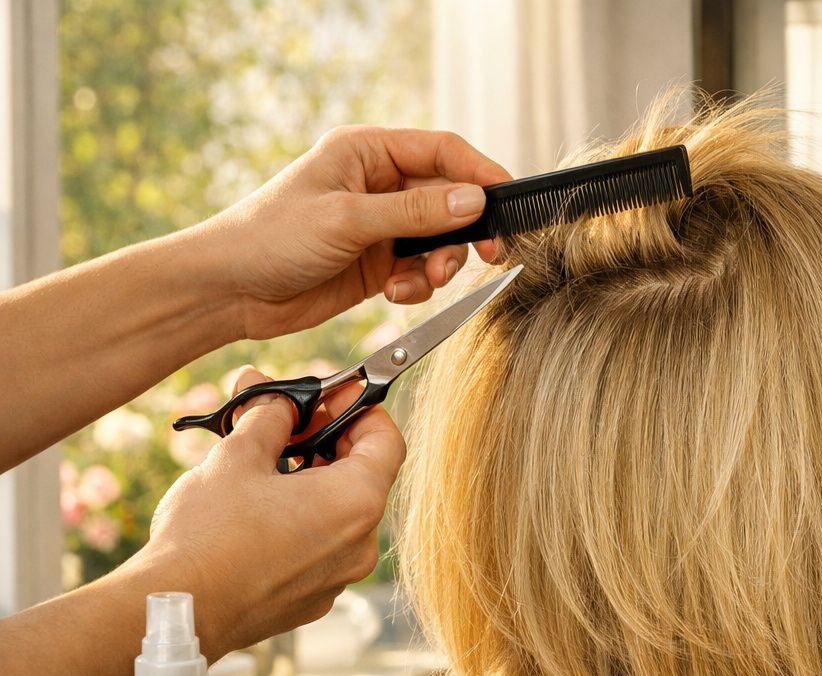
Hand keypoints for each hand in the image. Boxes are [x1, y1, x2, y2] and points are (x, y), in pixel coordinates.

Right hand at [128, 368, 406, 660]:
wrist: (177, 611)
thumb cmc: (208, 534)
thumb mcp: (238, 456)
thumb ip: (268, 417)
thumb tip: (276, 396)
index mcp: (356, 502)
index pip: (387, 441)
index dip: (360, 410)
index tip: (328, 397)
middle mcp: (361, 544)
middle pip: (363, 476)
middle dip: (326, 441)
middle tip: (286, 421)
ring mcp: (339, 577)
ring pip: (339, 513)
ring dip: (310, 480)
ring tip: (264, 461)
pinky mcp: (312, 598)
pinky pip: (319, 547)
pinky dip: (300, 520)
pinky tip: (258, 509)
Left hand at [197, 126, 511, 340]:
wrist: (230, 290)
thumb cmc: (270, 237)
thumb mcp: (348, 219)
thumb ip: (416, 212)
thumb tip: (475, 202)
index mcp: (368, 152)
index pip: (443, 151)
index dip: (480, 173)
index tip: (508, 201)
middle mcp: (379, 185)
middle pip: (450, 200)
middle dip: (465, 231)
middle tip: (485, 255)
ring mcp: (380, 225)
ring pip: (440, 240)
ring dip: (440, 265)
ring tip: (420, 282)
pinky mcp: (378, 263)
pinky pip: (420, 270)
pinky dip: (418, 285)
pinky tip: (394, 293)